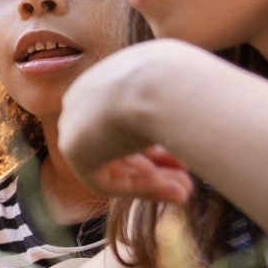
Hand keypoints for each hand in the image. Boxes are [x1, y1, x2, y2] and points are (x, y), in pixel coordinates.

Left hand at [58, 43, 200, 204]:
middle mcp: (89, 94)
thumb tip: (193, 124)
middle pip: (118, 141)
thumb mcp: (186, 90)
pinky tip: (170, 191)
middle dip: (154, 166)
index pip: (128, 117)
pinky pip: (104, 178)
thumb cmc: (185, 80)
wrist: (164, 83)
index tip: (184, 156)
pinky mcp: (74, 148)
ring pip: (113, 161)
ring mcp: (77, 119)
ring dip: (150, 181)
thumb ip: (180, 108)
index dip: (158, 141)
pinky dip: (138, 188)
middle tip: (186, 182)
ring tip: (184, 193)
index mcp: (112, 74)